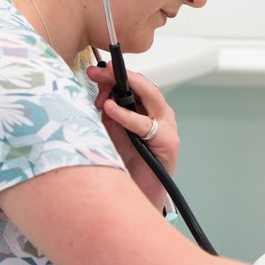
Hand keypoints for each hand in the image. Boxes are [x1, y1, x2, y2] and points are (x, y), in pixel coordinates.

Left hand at [86, 62, 179, 208]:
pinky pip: (145, 124)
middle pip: (144, 86)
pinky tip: (111, 109)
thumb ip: (108, 110)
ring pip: (151, 97)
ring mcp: (167, 127)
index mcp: (148, 110)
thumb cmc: (126, 164)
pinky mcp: (168, 142)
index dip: (115, 74)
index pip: (135, 84)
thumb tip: (99, 89)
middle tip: (98, 71)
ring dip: (126, 88)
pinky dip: (126, 115)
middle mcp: (161, 115)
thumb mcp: (112, 130)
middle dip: (120, 75)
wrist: (137, 195)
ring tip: (104, 84)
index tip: (96, 69)